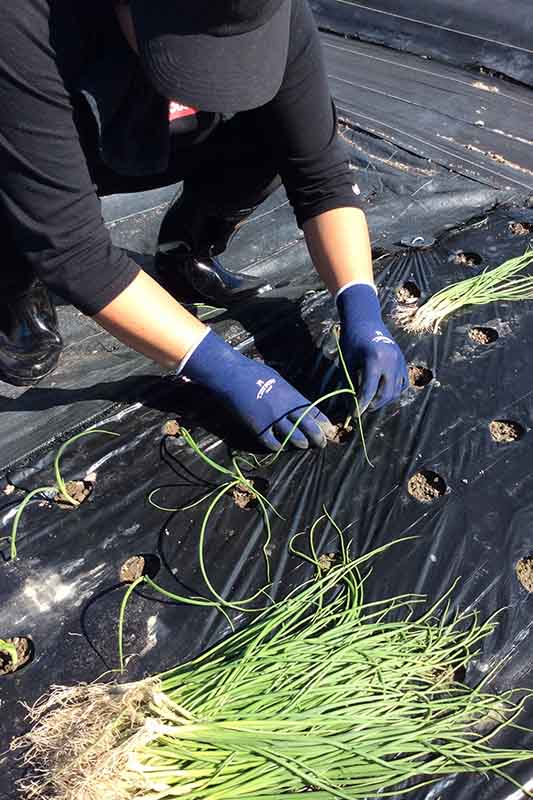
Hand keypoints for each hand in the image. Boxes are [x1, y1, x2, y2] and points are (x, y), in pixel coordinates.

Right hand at [180, 330, 334, 450]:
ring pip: (293, 438)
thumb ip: (288, 393)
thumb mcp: (278, 379)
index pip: (314, 412)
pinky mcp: (259, 429)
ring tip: (303, 446)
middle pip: (308, 428)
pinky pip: (272, 443)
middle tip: (321, 444)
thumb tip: (295, 401)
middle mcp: (287, 410)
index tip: (328, 429)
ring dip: (300, 443)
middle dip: (317, 437)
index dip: (323, 422)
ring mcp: (274, 420)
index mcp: (293, 396)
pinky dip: (278, 446)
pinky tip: (280, 447)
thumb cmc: (254, 373)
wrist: (233, 376)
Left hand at [336, 283, 407, 411]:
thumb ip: (349, 384)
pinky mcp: (403, 362)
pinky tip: (382, 392)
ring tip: (369, 401)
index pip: (369, 391)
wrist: (365, 321)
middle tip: (361, 409)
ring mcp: (400, 361)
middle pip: (386, 394)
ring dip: (383, 400)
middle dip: (373, 405)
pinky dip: (393, 392)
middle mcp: (391, 361)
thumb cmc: (351, 341)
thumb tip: (351, 406)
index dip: (361, 405)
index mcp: (375, 359)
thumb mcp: (347, 362)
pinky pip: (402, 384)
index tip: (353, 414)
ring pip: (396, 391)